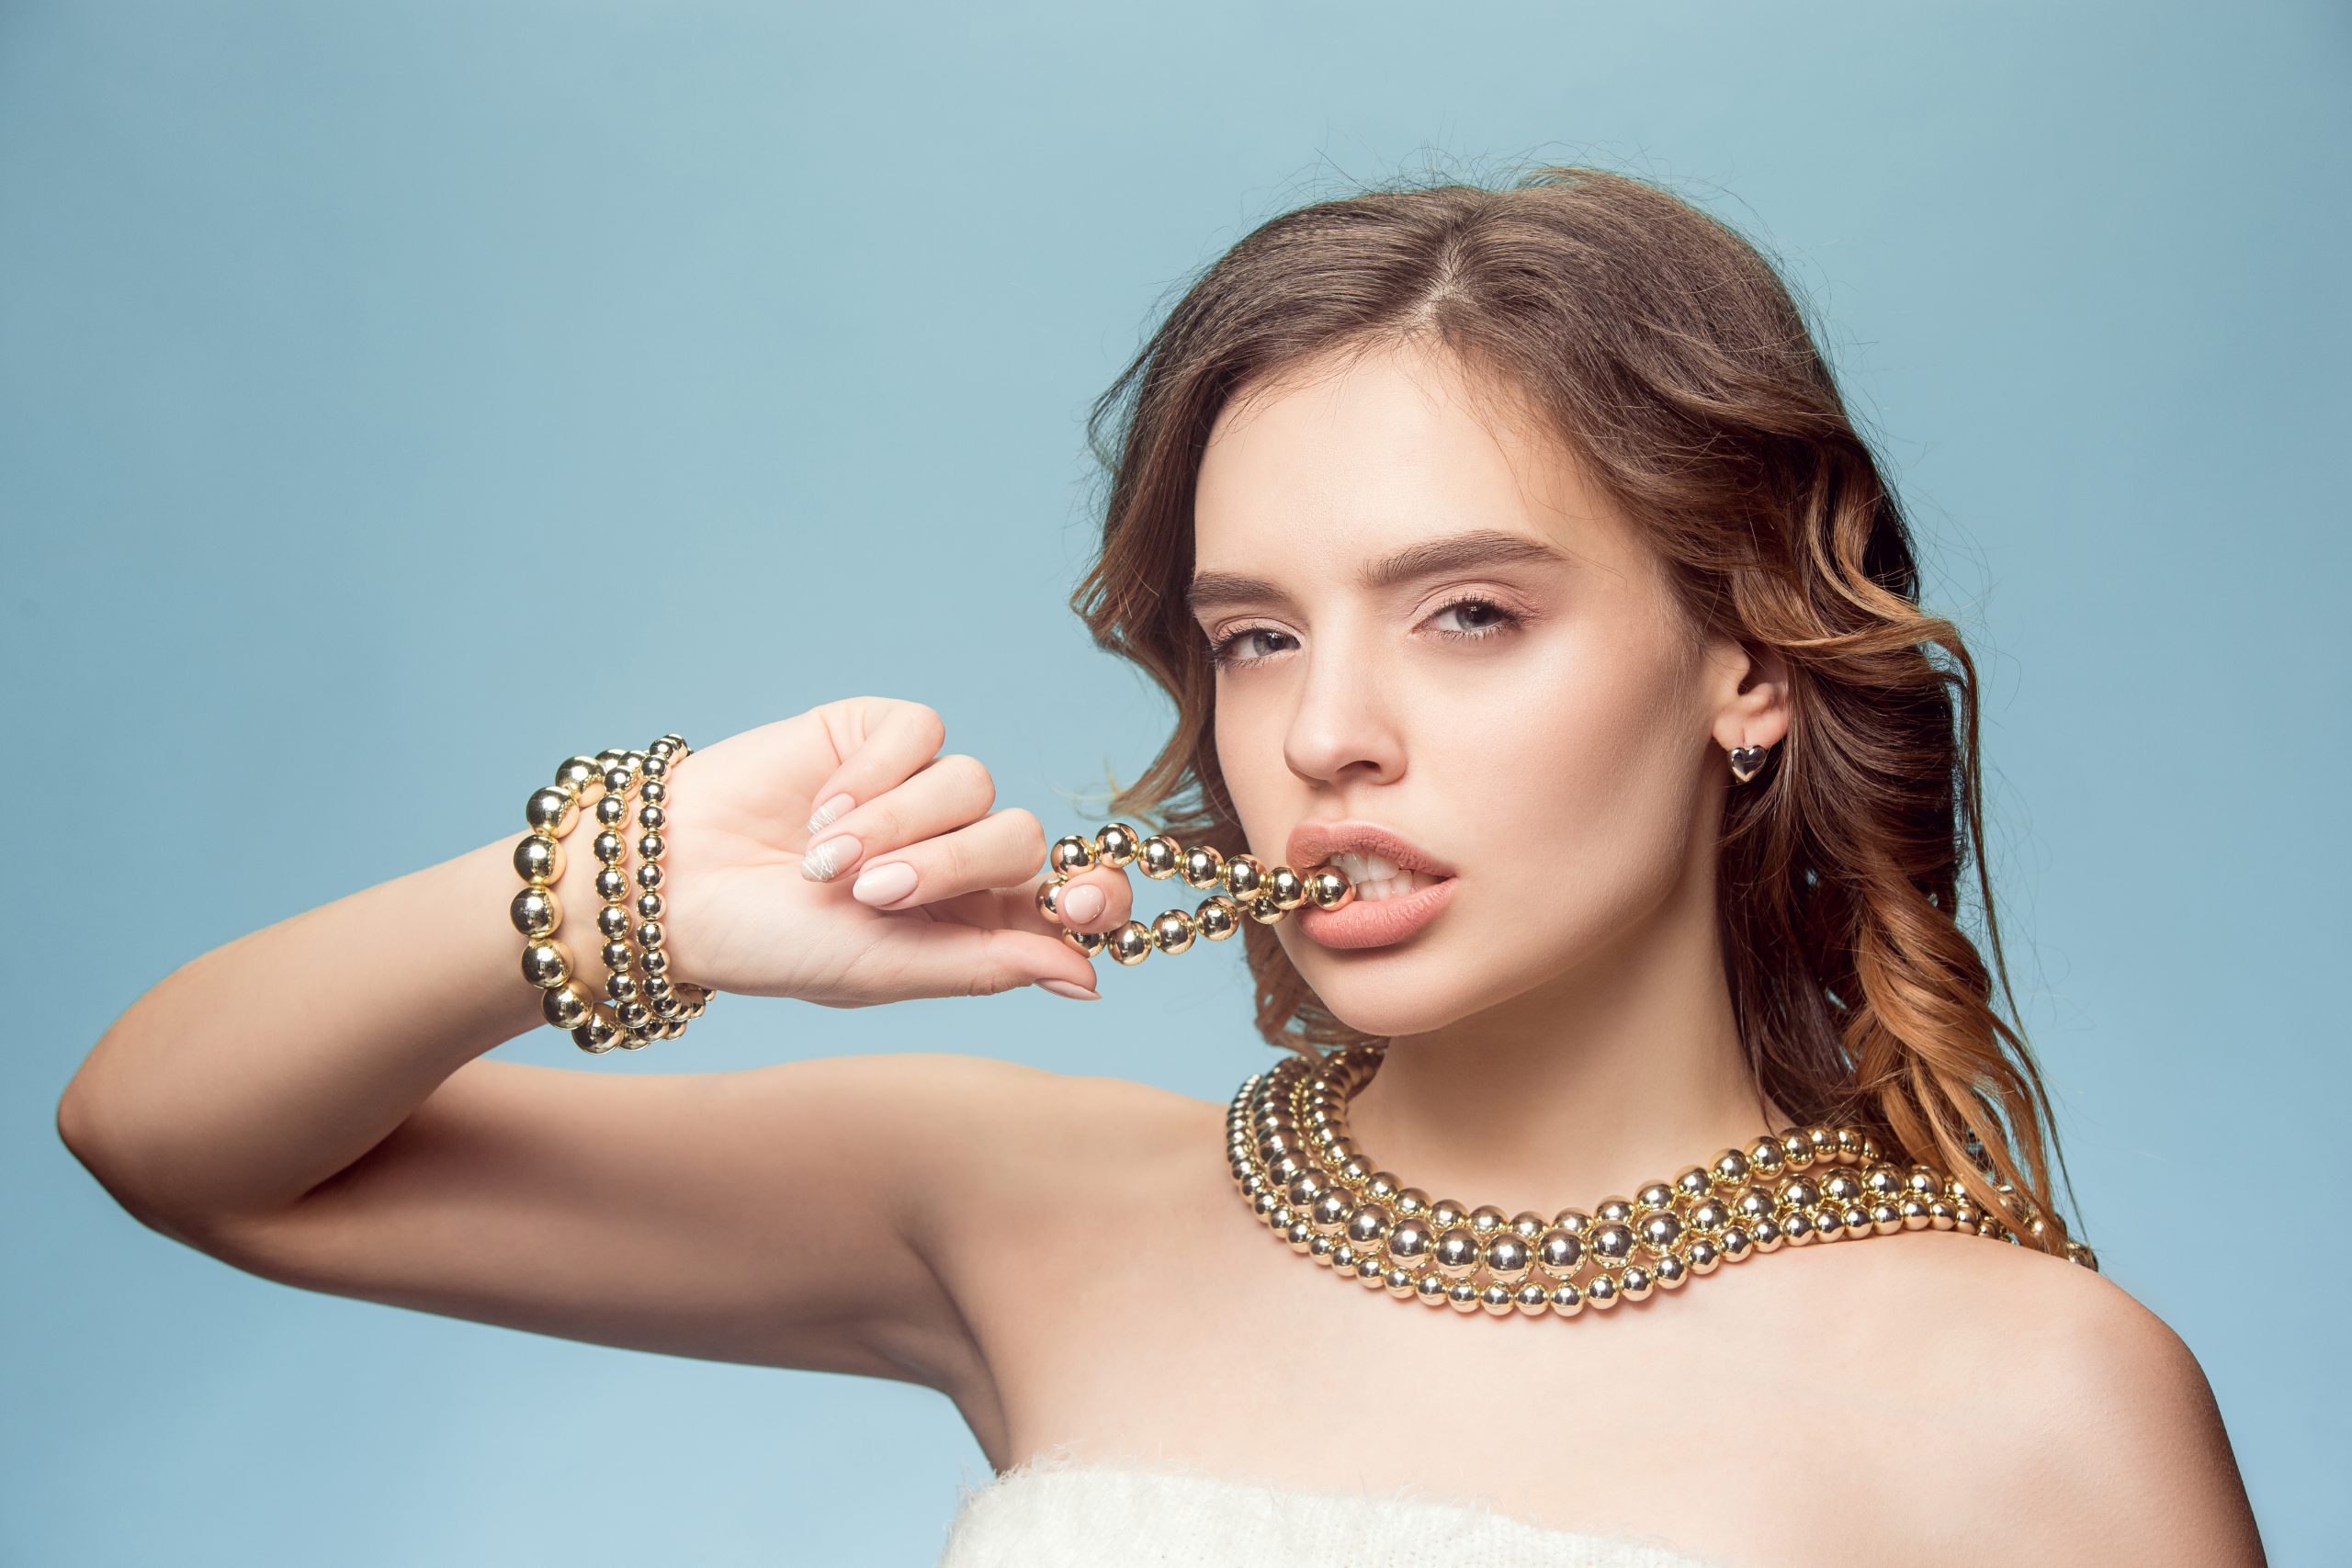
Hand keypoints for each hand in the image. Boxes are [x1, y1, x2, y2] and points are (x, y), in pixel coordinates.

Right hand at [644, 696, 1132, 1006]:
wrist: (677, 887)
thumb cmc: (776, 945)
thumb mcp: (887, 969)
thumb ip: (989, 965)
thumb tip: (1089, 977)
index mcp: (976, 919)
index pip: (1070, 896)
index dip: (1093, 895)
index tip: (1079, 905)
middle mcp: (958, 850)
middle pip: (1022, 837)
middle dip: (952, 866)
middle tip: (873, 894)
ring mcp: (921, 788)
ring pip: (973, 782)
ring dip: (896, 825)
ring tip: (822, 861)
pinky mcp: (879, 734)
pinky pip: (922, 733)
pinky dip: (874, 774)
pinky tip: (820, 810)